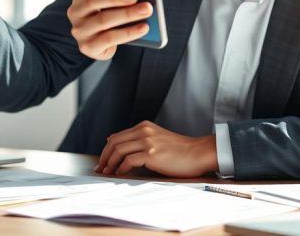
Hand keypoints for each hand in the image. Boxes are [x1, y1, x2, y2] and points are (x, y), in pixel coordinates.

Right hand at [66, 0, 152, 59]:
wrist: (99, 46)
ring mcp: (80, 30)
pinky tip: (144, 27)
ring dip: (128, 14)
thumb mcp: (108, 1)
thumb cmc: (107, 16)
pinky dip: (129, 32)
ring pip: (103, 20)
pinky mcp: (88, 46)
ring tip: (146, 10)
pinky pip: (110, 38)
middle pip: (93, 0)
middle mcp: (76, 11)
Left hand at [95, 120, 217, 177]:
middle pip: (114, 142)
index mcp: (144, 126)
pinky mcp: (152, 154)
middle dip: (104, 156)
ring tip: (107, 172)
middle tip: (101, 168)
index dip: (106, 150)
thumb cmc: (180, 150)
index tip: (103, 161)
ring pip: (118, 150)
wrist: (199, 152)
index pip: (117, 136)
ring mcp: (148, 142)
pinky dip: (122, 168)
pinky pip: (129, 160)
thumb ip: (141, 140)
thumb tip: (122, 150)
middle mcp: (144, 131)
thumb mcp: (158, 138)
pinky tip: (121, 173)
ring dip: (110, 163)